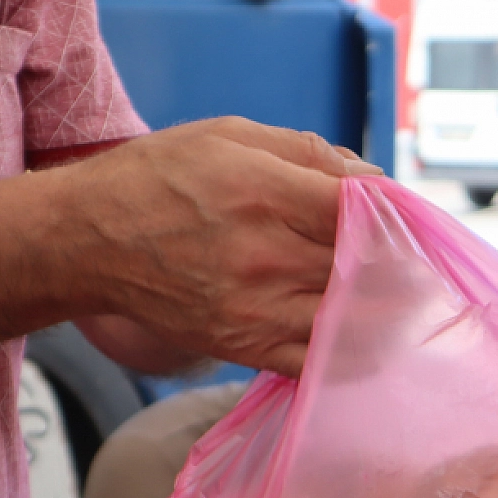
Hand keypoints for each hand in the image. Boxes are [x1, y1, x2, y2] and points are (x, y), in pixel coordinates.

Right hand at [56, 118, 378, 377]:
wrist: (85, 242)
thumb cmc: (157, 179)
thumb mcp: (229, 136)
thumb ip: (307, 154)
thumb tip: (372, 179)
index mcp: (265, 191)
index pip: (361, 209)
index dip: (394, 214)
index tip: (404, 216)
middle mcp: (264, 255)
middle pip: (364, 264)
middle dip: (394, 261)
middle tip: (412, 260)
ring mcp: (256, 308)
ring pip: (350, 316)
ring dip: (380, 308)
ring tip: (396, 299)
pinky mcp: (245, 346)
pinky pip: (316, 361)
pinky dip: (347, 351)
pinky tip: (360, 336)